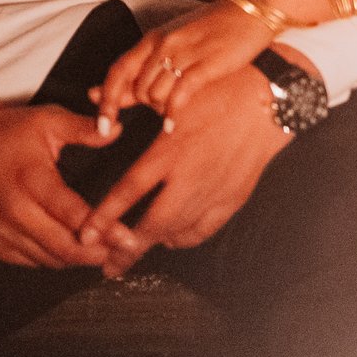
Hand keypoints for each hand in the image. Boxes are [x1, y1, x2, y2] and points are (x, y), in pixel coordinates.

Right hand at [0, 90, 120, 269]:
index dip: (102, 229)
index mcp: (30, 179)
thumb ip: (83, 128)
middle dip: (95, 253)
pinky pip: (26, 260)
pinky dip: (51, 259)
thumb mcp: (47, 121)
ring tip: (105, 254)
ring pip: (45, 258)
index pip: (71, 213)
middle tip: (123, 252)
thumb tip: (116, 129)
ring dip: (75, 260)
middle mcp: (12, 209)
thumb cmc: (7, 132)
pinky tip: (71, 252)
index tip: (127, 237)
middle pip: (60, 246)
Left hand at [79, 61, 295, 274]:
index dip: (103, 217)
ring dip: (154, 246)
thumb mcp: (176, 94)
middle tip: (107, 266)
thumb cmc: (222, 90)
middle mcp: (189, 177)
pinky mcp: (233, 197)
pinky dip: (185, 238)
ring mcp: (213, 191)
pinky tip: (173, 238)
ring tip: (134, 255)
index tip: (86, 235)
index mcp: (170, 151)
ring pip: (177, 232)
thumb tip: (94, 98)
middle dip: (126, 249)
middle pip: (151, 224)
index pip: (128, 192)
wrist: (271, 100)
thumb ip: (134, 102)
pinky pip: (205, 229)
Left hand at [95, 0, 276, 127]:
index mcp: (154, 37)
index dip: (105, 100)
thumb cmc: (215, 27)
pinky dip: (171, 115)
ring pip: (154, 95)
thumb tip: (113, 94)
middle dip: (143, 106)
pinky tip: (172, 124)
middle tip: (161, 107)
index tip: (102, 124)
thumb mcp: (176, 42)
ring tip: (173, 108)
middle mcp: (164, 44)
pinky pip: (177, 97)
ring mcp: (185, 54)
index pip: (117, 71)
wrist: (252, 11)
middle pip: (137, 89)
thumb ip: (146, 68)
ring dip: (159, 109)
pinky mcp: (206, 65)